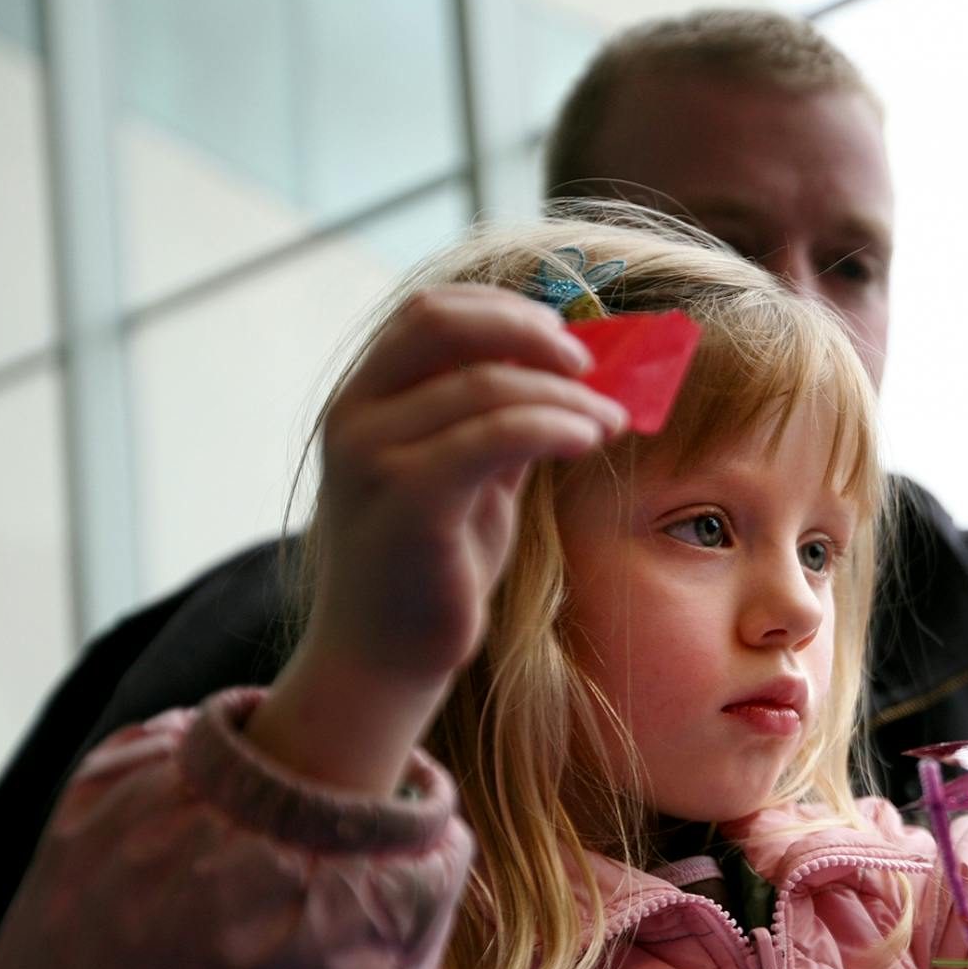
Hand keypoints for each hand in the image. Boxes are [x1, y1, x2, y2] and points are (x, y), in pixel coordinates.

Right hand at [249, 286, 627, 794]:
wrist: (384, 659)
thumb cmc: (432, 567)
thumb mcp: (468, 477)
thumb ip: (494, 420)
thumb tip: (563, 370)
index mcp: (363, 399)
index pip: (428, 312)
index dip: (503, 309)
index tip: (566, 334)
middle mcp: (354, 415)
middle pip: (442, 323)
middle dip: (528, 331)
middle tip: (591, 364)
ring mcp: (370, 455)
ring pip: (484, 384)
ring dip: (564, 393)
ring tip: (613, 419)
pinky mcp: (405, 500)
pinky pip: (491, 436)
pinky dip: (551, 424)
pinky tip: (590, 438)